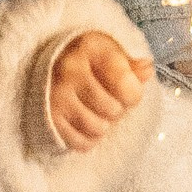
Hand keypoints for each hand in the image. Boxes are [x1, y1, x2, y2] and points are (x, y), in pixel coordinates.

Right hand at [48, 28, 150, 150]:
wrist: (45, 67)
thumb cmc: (87, 61)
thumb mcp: (110, 53)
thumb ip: (132, 65)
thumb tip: (146, 71)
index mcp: (91, 47)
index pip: (127, 86)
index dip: (133, 94)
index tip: (125, 89)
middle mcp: (70, 69)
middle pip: (114, 111)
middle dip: (115, 109)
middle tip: (105, 100)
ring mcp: (56, 95)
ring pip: (98, 129)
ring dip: (102, 125)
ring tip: (94, 111)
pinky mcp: (48, 118)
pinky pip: (82, 143)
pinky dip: (87, 139)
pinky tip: (83, 123)